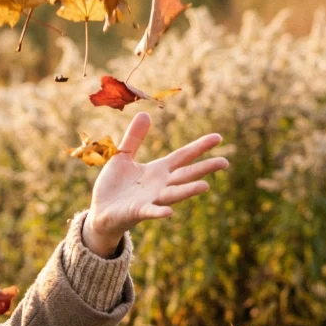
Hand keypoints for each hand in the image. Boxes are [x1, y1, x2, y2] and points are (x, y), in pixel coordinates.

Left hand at [82, 111, 229, 255]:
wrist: (100, 211)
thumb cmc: (114, 186)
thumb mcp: (122, 156)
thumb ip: (134, 138)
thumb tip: (144, 113)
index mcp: (158, 171)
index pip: (183, 156)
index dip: (199, 147)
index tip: (218, 138)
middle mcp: (160, 185)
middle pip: (185, 175)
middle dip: (204, 168)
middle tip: (225, 162)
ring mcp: (150, 200)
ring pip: (173, 194)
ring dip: (188, 190)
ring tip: (205, 185)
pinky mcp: (137, 211)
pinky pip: (150, 211)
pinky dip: (159, 211)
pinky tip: (169, 212)